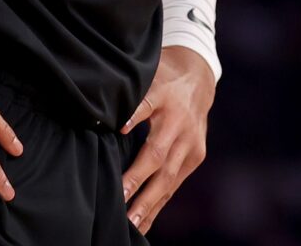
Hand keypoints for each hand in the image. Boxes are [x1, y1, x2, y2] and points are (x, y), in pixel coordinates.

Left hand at [120, 45, 216, 234]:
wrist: (199, 78)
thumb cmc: (162, 78)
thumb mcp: (144, 76)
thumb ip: (128, 96)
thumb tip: (101, 116)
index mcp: (163, 96)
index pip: (146, 106)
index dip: (133, 117)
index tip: (119, 129)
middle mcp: (179, 123)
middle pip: (158, 155)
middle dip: (139, 181)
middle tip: (120, 202)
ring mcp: (190, 143)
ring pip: (168, 177)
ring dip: (149, 202)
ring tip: (132, 224)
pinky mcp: (196, 156)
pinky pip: (175, 184)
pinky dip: (158, 203)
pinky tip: (144, 222)